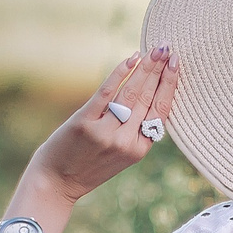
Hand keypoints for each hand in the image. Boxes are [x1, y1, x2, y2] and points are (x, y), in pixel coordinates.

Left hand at [0, 48, 180, 232]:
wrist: (55, 184)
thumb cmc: (86, 167)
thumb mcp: (119, 155)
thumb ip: (134, 131)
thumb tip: (146, 95)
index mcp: (139, 149)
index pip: (161, 111)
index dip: (170, 85)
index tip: (176, 64)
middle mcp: (126, 141)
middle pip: (148, 98)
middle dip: (160, 70)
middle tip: (168, 48)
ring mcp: (106, 132)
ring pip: (132, 93)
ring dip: (145, 68)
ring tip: (154, 51)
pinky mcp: (85, 123)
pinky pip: (107, 92)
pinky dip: (120, 73)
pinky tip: (131, 58)